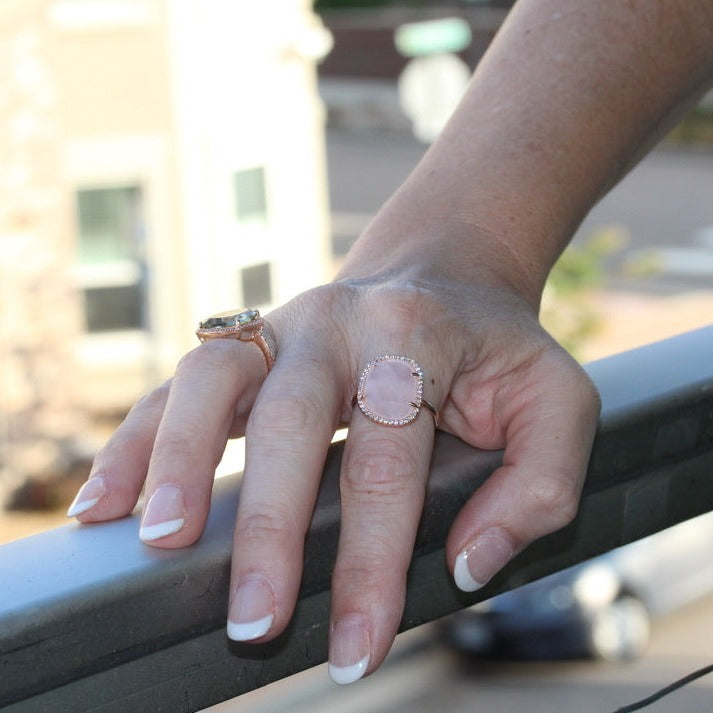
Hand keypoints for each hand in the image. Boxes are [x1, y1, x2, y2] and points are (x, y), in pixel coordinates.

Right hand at [67, 265, 599, 684]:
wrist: (444, 276)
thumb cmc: (498, 349)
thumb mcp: (558, 403)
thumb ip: (539, 486)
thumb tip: (463, 563)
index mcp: (415, 336)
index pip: (388, 463)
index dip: (370, 564)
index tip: (356, 646)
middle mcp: (337, 322)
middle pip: (290, 425)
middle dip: (269, 531)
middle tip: (253, 622)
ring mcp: (280, 325)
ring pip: (212, 384)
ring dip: (178, 464)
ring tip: (160, 544)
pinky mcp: (247, 342)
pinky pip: (181, 385)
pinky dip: (141, 441)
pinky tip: (112, 502)